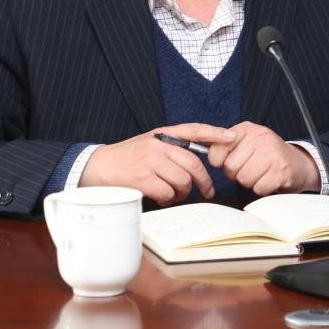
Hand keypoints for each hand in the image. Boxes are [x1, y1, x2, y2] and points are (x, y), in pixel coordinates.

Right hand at [80, 124, 237, 205]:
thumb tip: (198, 162)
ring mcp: (150, 161)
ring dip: (181, 193)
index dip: (215, 133)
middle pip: (193, 164)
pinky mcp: (142, 179)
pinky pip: (168, 193)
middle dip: (204, 182)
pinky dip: (167, 200)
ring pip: (182, 181)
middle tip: (206, 191)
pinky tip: (160, 197)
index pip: (193, 129)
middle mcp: (157, 144)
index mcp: (161, 134)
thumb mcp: (149, 144)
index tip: (232, 136)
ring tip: (172, 194)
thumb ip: (170, 148)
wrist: (96, 167)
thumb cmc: (126, 159)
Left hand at [207, 121, 320, 195]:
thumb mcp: (247, 142)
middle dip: (237, 174)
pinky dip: (262, 189)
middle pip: (230, 167)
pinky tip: (269, 180)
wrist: (300, 164)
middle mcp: (260, 137)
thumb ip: (226, 145)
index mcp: (247, 129)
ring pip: (243, 179)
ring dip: (250, 182)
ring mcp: (272, 153)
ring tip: (260, 174)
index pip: (217, 149)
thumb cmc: (268, 155)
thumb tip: (199, 146)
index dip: (220, 161)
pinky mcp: (281, 170)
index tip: (230, 162)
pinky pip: (258, 188)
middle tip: (250, 169)